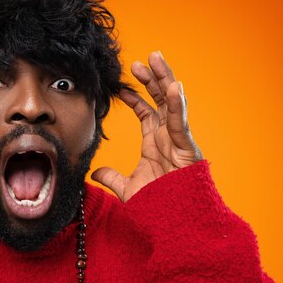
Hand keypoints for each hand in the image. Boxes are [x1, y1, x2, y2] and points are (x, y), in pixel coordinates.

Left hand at [92, 51, 202, 201]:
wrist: (176, 224)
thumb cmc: (158, 206)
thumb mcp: (128, 189)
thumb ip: (112, 178)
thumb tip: (95, 173)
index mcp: (154, 143)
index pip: (146, 112)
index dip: (135, 96)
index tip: (122, 83)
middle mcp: (167, 137)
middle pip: (161, 100)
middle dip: (152, 79)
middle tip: (144, 59)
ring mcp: (177, 140)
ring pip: (172, 103)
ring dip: (165, 79)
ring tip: (157, 58)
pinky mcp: (187, 149)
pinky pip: (181, 123)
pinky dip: (178, 105)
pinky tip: (174, 86)